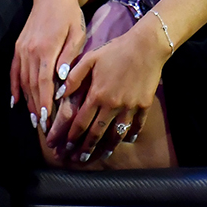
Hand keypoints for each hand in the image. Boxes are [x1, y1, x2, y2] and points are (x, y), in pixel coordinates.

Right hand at [10, 0, 85, 134]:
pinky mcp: (18, 46)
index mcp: (46, 47)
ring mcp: (21, 48)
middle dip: (36, 106)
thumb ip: (68, 56)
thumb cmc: (70, 15)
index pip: (43, 81)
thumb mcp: (77, 33)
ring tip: (33, 118)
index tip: (47, 118)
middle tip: (42, 126)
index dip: (44, 101)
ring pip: (22, 79)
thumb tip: (60, 79)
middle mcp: (30, 50)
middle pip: (31, 84)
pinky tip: (16, 101)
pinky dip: (14, 86)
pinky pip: (14, 70)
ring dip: (27, 100)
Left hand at [45, 0, 138, 154]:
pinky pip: (137, 125)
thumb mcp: (90, 58)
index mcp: (97, 94)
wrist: (146, 47)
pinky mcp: (144, 105)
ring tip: (101, 156)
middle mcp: (112, 105)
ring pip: (116, 133)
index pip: (81, 121)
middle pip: (97, 133)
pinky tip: (126, 140)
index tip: (65, 146)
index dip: (72, 137)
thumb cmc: (116, 50)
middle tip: (79, 159)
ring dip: (107, 147)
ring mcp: (129, 107)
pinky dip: (130, 135)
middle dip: (86, 148)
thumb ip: (74, 77)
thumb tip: (60, 94)